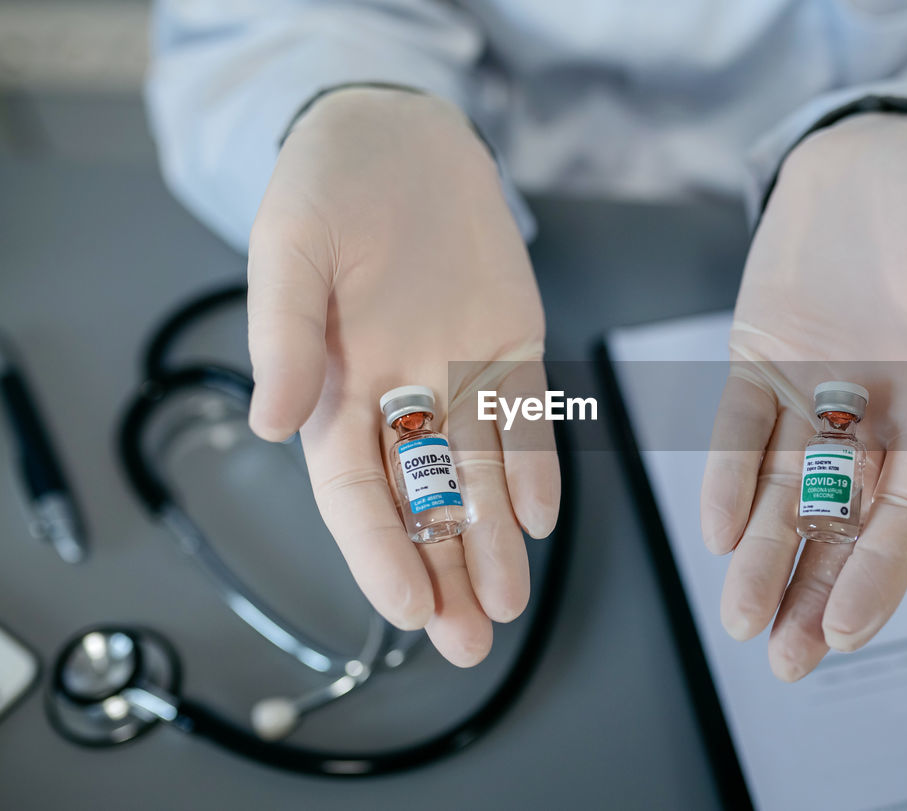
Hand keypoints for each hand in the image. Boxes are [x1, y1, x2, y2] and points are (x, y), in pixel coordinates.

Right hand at [247, 88, 558, 666]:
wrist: (398, 132)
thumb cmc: (327, 187)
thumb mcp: (289, 250)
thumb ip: (283, 336)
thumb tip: (270, 424)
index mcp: (337, 387)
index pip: (355, 492)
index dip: (380, 554)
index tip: (408, 610)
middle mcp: (402, 394)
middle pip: (422, 502)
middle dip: (444, 571)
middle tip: (469, 641)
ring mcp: (462, 372)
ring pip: (479, 475)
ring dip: (493, 540)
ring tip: (506, 603)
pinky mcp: (514, 343)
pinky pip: (527, 414)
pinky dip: (535, 463)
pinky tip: (539, 515)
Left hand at [701, 113, 906, 680]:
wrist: (877, 150)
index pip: (903, 516)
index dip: (877, 576)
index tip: (847, 632)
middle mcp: (869, 420)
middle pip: (838, 524)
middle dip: (812, 592)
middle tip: (785, 660)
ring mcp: (810, 395)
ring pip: (783, 492)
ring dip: (763, 556)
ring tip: (742, 618)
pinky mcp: (758, 361)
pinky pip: (739, 428)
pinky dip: (728, 475)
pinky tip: (720, 528)